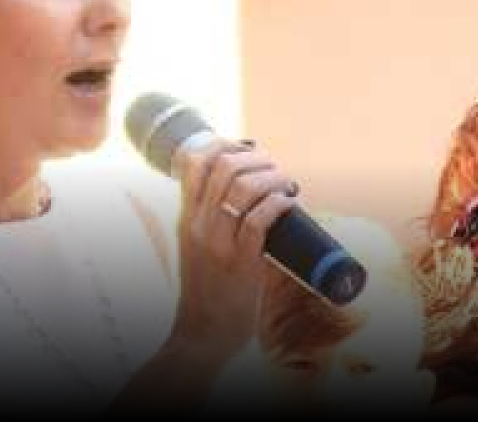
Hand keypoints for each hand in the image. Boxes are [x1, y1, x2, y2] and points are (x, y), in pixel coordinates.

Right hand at [167, 138, 296, 358]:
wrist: (202, 333)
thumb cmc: (208, 290)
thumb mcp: (198, 247)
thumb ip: (214, 222)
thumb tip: (250, 195)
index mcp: (188, 217)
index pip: (193, 161)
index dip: (224, 144)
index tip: (247, 150)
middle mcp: (199, 225)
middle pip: (223, 167)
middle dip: (256, 158)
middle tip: (274, 169)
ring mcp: (219, 244)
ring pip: (243, 188)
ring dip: (272, 178)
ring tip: (287, 185)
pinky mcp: (241, 264)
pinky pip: (259, 221)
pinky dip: (278, 204)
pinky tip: (290, 203)